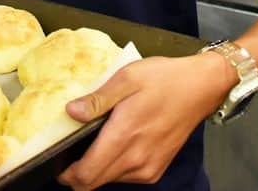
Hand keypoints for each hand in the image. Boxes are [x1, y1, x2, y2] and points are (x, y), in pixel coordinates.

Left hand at [56, 53, 235, 189]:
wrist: (200, 87)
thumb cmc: (164, 78)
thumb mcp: (127, 78)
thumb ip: (97, 99)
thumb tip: (70, 112)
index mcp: (125, 135)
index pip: (86, 174)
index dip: (67, 174)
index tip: (57, 160)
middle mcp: (136, 159)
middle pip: (93, 184)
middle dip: (76, 174)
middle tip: (69, 152)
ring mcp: (148, 168)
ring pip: (109, 181)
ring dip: (96, 170)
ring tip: (95, 142)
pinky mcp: (156, 169)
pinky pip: (126, 177)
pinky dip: (114, 168)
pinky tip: (116, 144)